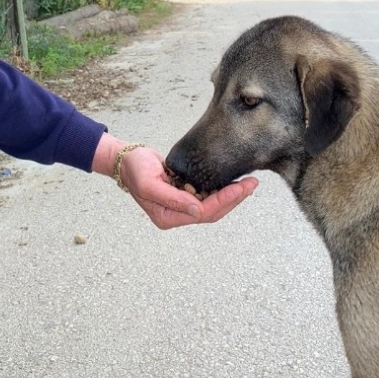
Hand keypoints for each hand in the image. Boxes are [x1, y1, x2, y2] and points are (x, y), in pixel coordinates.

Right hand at [120, 145, 257, 229]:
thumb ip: (172, 199)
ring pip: (213, 204)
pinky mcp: (184, 193)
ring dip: (231, 195)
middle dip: (234, 198)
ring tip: (248, 184)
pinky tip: (232, 181)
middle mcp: (177, 215)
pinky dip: (221, 189)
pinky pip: (207, 195)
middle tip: (252, 184)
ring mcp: (181, 205)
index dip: (224, 201)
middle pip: (213, 211)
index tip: (240, 187)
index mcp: (168, 217)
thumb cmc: (135, 169)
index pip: (203, 213)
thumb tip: (198, 211)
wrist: (126, 159)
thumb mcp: (150, 183)